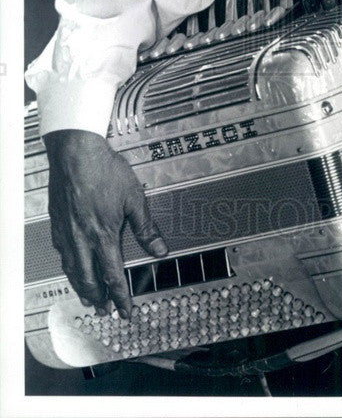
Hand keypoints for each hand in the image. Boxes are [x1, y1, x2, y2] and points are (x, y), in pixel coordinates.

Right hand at [44, 129, 167, 318]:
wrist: (75, 152)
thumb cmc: (104, 169)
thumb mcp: (134, 197)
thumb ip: (146, 227)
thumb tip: (160, 249)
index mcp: (103, 235)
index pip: (113, 275)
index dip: (121, 297)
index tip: (125, 311)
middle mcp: (82, 238)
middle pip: (89, 279)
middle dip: (99, 298)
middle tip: (105, 311)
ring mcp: (67, 232)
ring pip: (73, 270)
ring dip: (82, 287)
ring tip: (89, 298)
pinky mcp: (58, 223)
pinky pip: (63, 254)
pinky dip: (70, 268)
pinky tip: (73, 268)